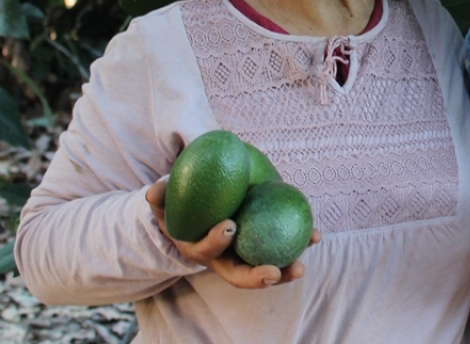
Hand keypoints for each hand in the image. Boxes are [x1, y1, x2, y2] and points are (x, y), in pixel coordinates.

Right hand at [145, 180, 321, 288]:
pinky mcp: (264, 250)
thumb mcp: (168, 201)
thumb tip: (154, 191)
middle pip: (240, 275)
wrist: (202, 212)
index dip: (216, 242)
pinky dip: (299, 245)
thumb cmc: (185, 204)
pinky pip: (283, 250)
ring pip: (266, 270)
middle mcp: (224, 260)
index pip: (207, 250)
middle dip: (257, 277)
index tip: (228, 227)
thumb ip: (161, 197)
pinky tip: (316, 235)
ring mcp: (245, 258)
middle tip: (275, 271)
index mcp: (201, 249)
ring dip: (285, 271)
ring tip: (301, 266)